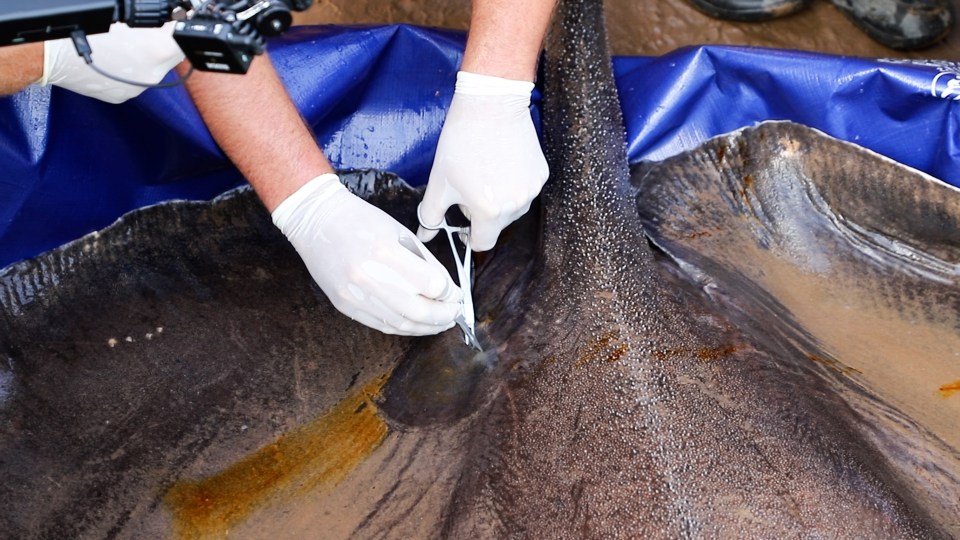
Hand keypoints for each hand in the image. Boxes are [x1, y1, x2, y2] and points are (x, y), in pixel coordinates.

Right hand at [40, 22, 183, 103]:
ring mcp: (137, 88)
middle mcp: (152, 74)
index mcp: (157, 50)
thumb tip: (170, 12)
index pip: (185, 36)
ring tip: (126, 40)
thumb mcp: (122, 11)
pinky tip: (115, 55)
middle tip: (151, 27)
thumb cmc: (80, 27)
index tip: (177, 17)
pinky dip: (131, 67)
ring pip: (155, 67)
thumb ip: (151, 15)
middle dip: (165, 40)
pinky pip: (137, 79)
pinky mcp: (123, 96)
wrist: (47, 52)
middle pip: (172, 54)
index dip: (180, 24)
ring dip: (147, 54)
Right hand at [271, 174, 462, 335]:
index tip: (457, 293)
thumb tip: (447, 288)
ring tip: (441, 323)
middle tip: (455, 313)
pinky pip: (381, 325)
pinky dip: (404, 328)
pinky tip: (417, 324)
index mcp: (386, 252)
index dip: (450, 292)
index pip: (432, 284)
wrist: (315, 220)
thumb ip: (425, 261)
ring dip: (426, 327)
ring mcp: (354, 295)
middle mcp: (369, 278)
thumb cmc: (360, 220)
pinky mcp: (344, 306)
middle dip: (444, 315)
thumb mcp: (399, 231)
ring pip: (401, 324)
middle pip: (419, 311)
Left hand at [417, 71, 548, 251]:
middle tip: (469, 187)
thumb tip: (425, 235)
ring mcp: (531, 190)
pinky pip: (525, 191)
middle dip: (482, 214)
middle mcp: (515, 205)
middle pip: (498, 225)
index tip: (463, 227)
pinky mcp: (541, 175)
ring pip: (512, 209)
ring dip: (499, 201)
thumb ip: (431, 214)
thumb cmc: (462, 141)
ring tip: (485, 174)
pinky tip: (501, 164)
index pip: (482, 243)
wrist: (491, 105)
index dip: (469, 237)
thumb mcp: (440, 181)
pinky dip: (513, 184)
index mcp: (489, 211)